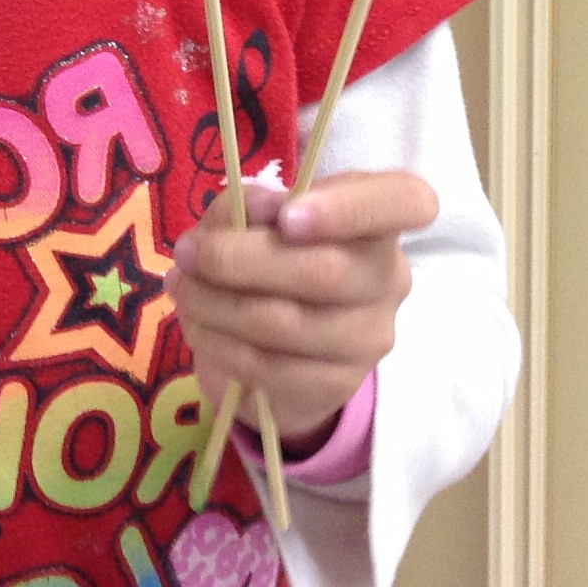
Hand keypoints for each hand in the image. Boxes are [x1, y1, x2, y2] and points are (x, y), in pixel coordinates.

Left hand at [167, 171, 437, 447]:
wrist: (276, 347)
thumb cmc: (268, 258)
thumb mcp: (250, 218)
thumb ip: (250, 203)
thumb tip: (259, 207)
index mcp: (379, 221)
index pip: (405, 202)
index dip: (349, 207)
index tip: (287, 217)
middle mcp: (389, 278)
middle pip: (325, 271)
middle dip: (238, 260)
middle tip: (187, 252)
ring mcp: (370, 337)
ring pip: (288, 323)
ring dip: (216, 304)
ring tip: (182, 288)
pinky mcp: (338, 384)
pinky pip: (270, 366)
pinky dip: (220, 343)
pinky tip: (198, 325)